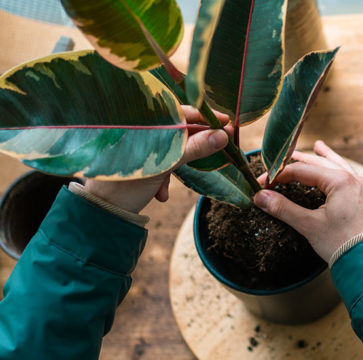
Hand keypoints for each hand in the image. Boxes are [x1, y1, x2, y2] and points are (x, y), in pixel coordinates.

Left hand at [83, 105, 230, 212]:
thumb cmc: (128, 184)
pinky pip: (159, 162)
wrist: (103, 212)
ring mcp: (138, 146)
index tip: (226, 123)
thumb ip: (194, 148)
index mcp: (142, 122)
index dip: (204, 117)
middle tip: (217, 147)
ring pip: (169, 148)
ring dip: (176, 166)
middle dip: (193, 146)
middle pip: (177, 130)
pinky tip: (160, 194)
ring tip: (170, 186)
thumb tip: (222, 136)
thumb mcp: (166, 164)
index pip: (180, 111)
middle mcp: (139, 129)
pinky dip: (163, 177)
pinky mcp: (137, 162)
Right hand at [254, 140, 362, 261]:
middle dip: (299, 162)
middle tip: (281, 158)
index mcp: (339, 181)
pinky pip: (347, 175)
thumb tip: (260, 197)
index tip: (263, 184)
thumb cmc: (343, 244)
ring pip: (337, 166)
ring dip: (323, 158)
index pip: (301, 171)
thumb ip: (284, 209)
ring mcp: (360, 187)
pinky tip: (336, 168)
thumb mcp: (309, 225)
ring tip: (317, 147)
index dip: (279, 176)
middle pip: (319, 163)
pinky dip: (337, 169)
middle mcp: (352, 179)